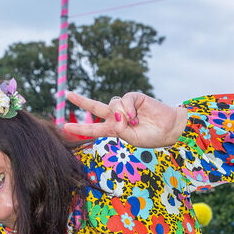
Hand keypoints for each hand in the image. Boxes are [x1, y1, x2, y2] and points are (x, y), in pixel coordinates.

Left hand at [64, 90, 187, 147]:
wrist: (168, 128)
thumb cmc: (150, 137)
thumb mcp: (131, 139)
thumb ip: (120, 129)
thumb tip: (115, 114)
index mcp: (113, 129)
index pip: (93, 128)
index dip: (80, 128)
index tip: (65, 127)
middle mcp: (116, 116)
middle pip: (94, 107)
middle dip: (81, 100)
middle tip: (66, 94)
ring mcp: (124, 106)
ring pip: (112, 104)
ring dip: (121, 114)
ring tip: (134, 122)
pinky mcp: (133, 97)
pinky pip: (124, 99)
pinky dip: (128, 108)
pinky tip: (136, 115)